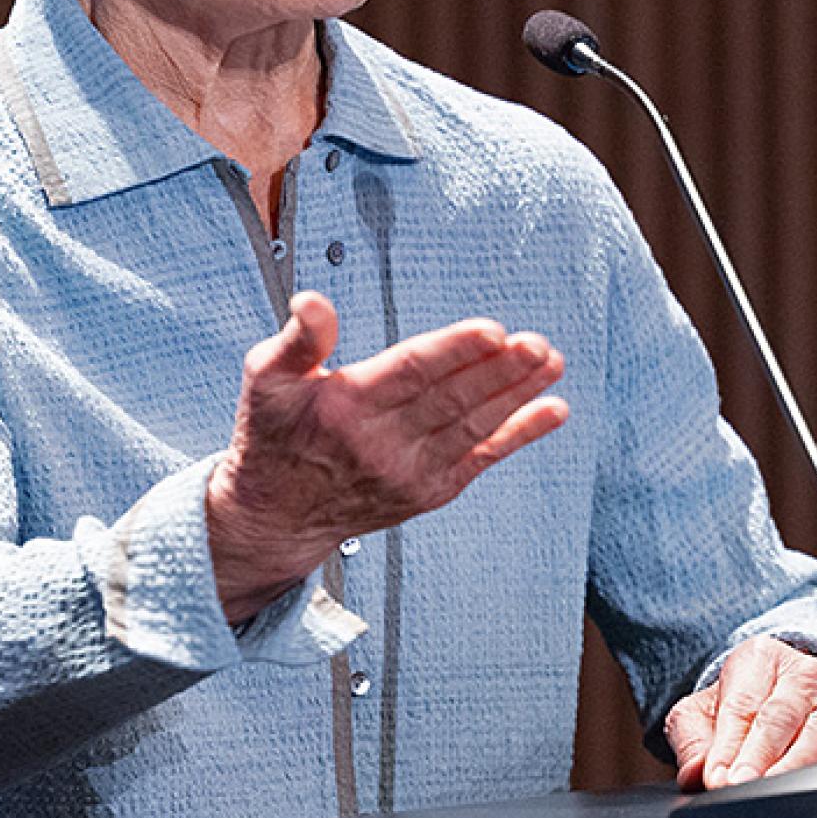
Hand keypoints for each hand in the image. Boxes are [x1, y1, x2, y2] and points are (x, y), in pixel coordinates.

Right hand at [207, 289, 567, 619]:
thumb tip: (312, 301)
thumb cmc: (272, 434)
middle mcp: (381, 444)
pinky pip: (480, 460)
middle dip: (501, 371)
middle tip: (538, 345)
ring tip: (550, 362)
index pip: (410, 372)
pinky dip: (518, 435)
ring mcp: (409, 472)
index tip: (493, 330)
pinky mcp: (427, 491)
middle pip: (452, 399)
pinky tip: (551, 410)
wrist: (275, 516)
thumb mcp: (265, 377)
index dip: (455, 350)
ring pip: (473, 426)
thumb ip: (298, 338)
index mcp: (345, 407)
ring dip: (517, 394)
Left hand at [664, 635, 816, 789]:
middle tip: (738, 785)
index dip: (727, 744)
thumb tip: (694, 773)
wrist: (785, 687)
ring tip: (768, 793)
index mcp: (760, 658)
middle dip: (757, 757)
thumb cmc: (742, 701)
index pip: (741, 704)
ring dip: (792, 768)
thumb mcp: (705, 709)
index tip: (714, 776)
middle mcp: (802, 676)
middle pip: (779, 718)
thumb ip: (692, 740)